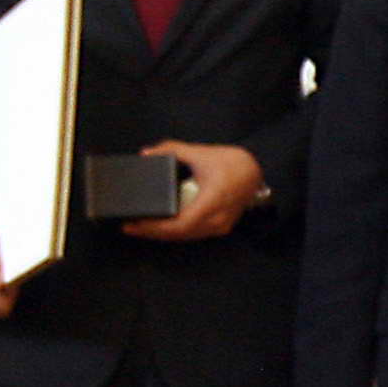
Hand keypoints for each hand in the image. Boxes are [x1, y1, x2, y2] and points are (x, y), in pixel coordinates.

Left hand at [122, 141, 265, 240]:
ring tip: (142, 228)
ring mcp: (220, 226)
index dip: (155, 228)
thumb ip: (173, 150)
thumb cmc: (231, 162)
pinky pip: (194, 234)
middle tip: (130, 227)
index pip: (179, 225)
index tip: (135, 224)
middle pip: (179, 235)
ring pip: (186, 237)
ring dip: (163, 234)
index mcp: (211, 201)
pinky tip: (162, 227)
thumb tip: (147, 153)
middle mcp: (216, 219)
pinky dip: (176, 232)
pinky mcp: (221, 227)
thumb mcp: (201, 152)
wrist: (257, 171)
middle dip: (153, 233)